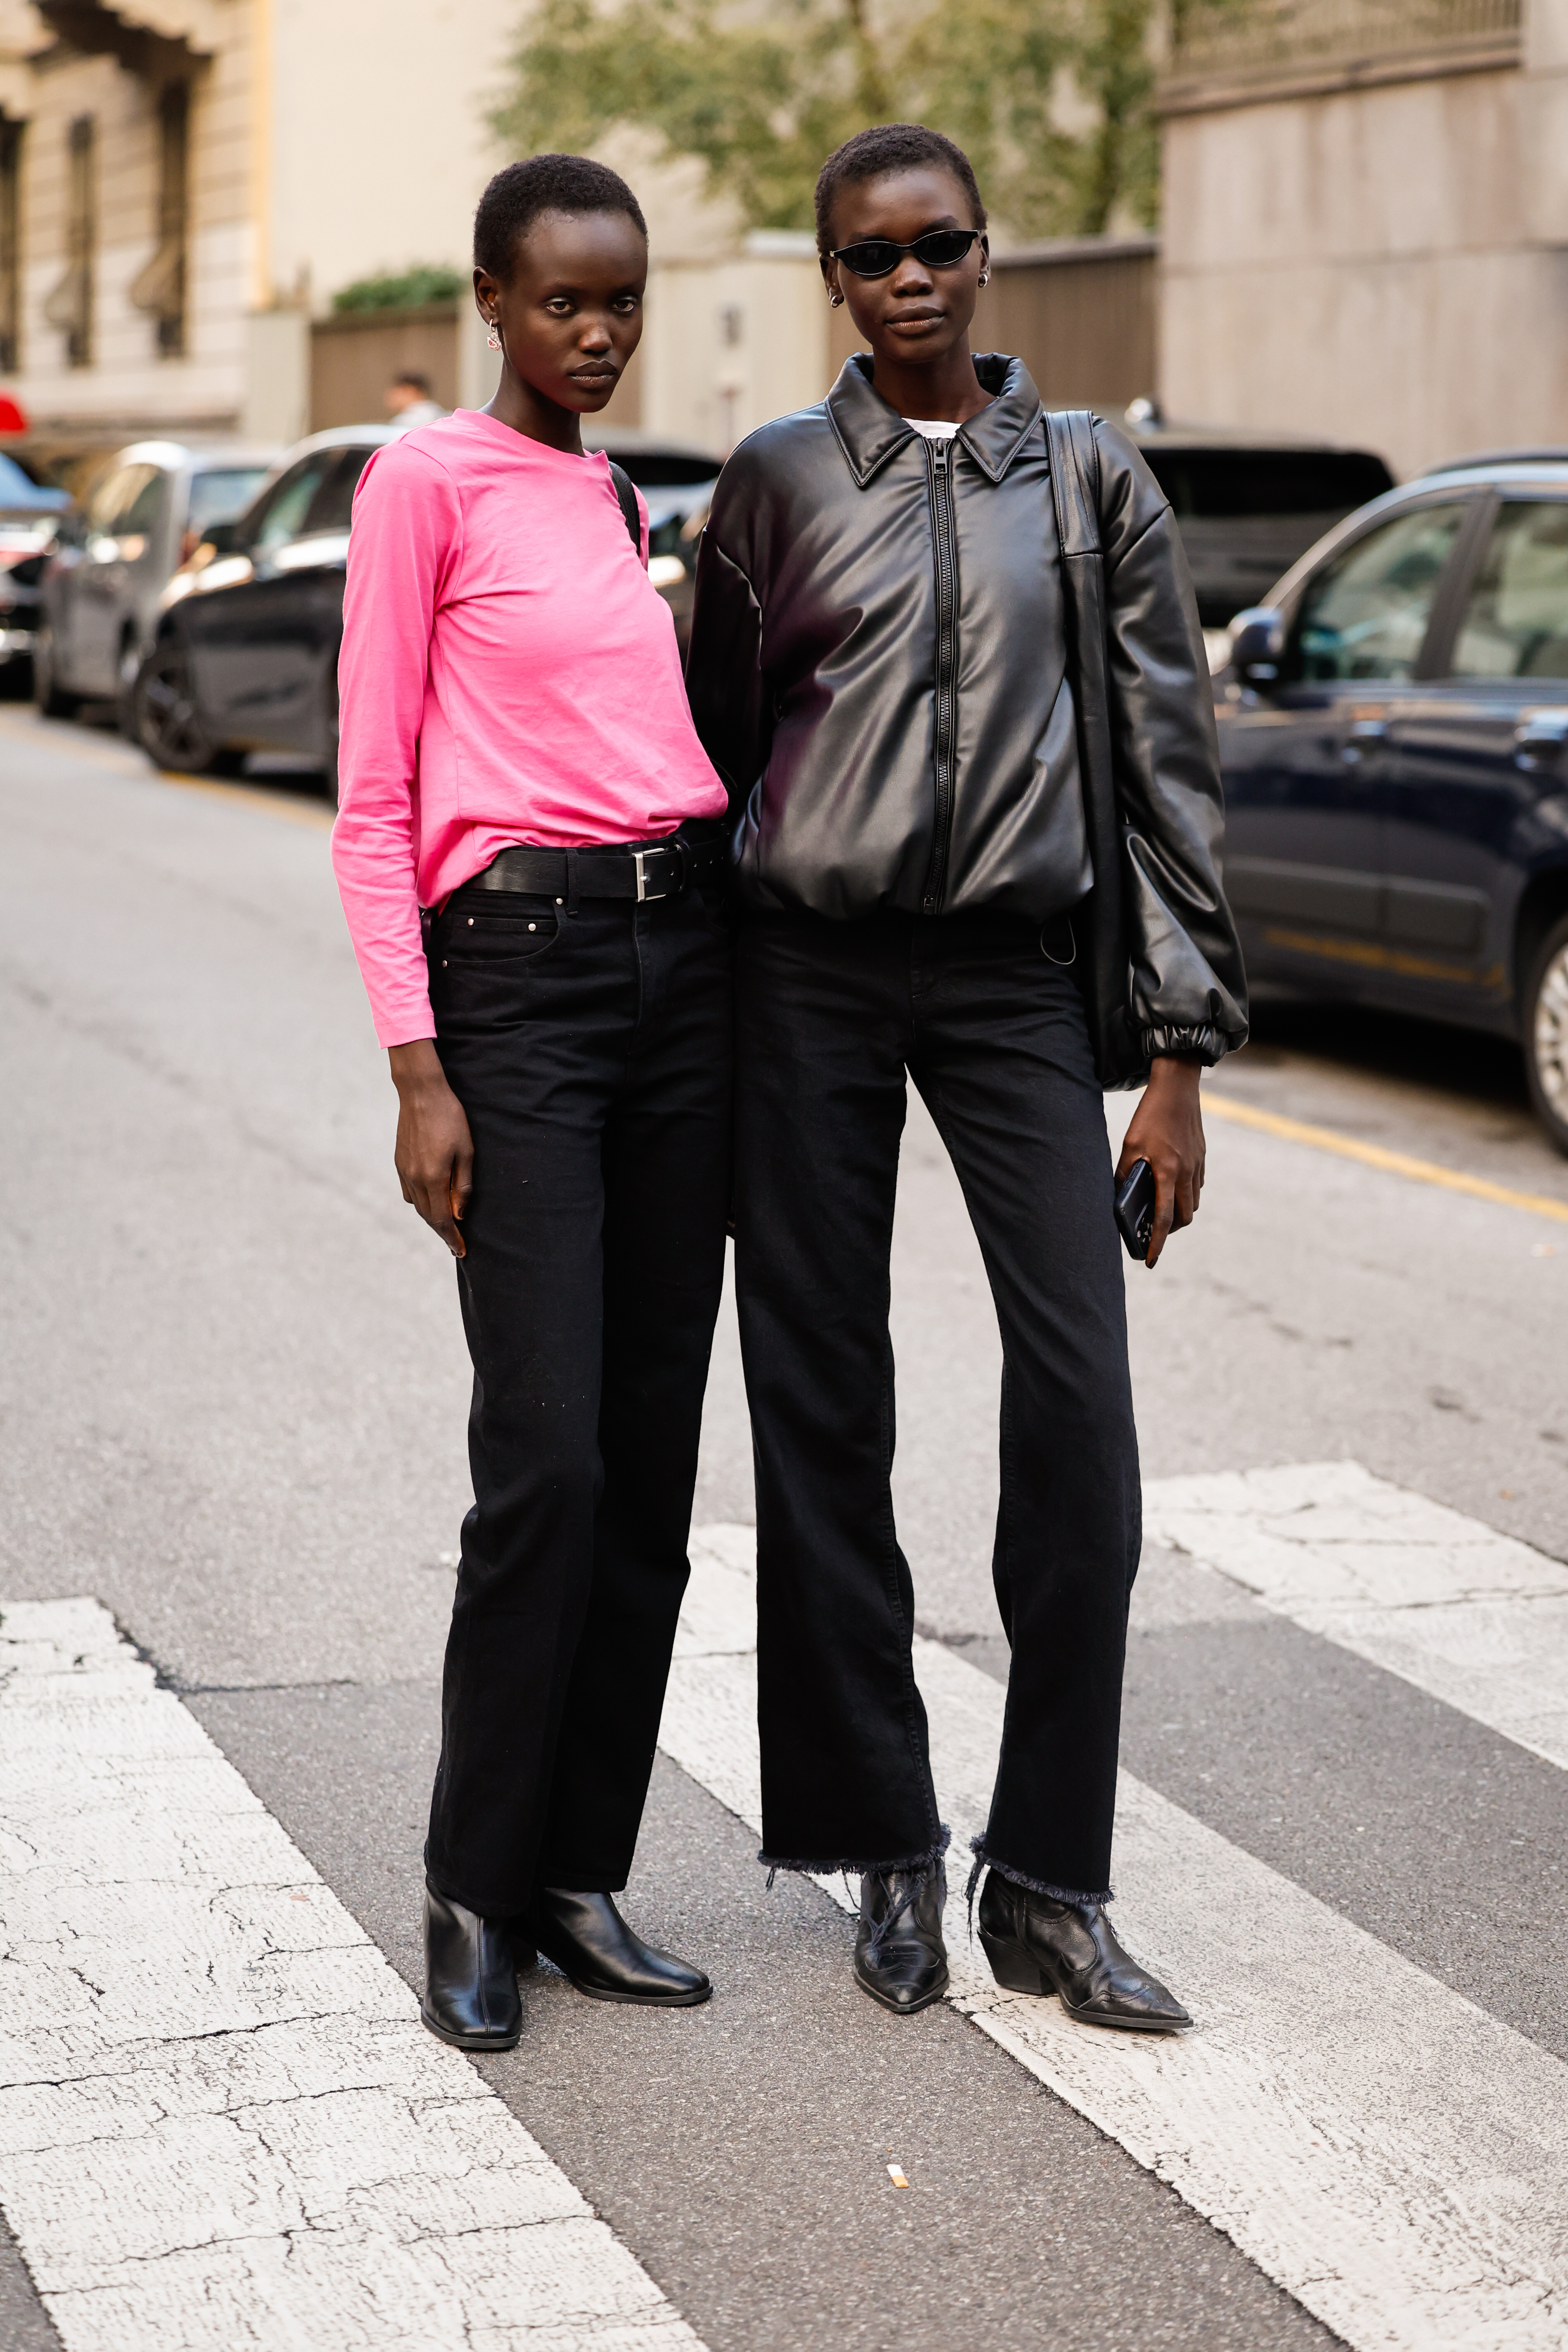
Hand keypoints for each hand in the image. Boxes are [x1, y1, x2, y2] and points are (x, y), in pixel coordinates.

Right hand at [389, 1040, 472, 1257]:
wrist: (421, 1093)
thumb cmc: (450, 1118)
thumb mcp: (467, 1151)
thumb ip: (463, 1185)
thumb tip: (459, 1214)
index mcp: (433, 1177)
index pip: (443, 1219)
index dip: (452, 1238)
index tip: (461, 1251)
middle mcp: (415, 1178)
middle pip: (429, 1216)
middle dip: (443, 1233)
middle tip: (456, 1245)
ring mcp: (404, 1170)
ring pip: (418, 1205)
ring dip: (432, 1218)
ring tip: (447, 1224)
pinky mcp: (399, 1162)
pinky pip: (409, 1192)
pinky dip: (421, 1202)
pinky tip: (432, 1200)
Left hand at [1116, 1056, 1204, 1268]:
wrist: (1178, 1088)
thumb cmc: (1149, 1116)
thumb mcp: (1129, 1145)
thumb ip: (1126, 1173)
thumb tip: (1120, 1198)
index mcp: (1166, 1171)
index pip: (1164, 1218)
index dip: (1157, 1243)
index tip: (1150, 1261)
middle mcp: (1186, 1172)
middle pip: (1184, 1217)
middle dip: (1171, 1231)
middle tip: (1154, 1232)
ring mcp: (1197, 1165)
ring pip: (1193, 1203)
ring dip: (1179, 1213)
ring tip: (1161, 1211)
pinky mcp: (1202, 1158)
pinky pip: (1196, 1186)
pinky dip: (1185, 1195)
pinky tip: (1171, 1187)